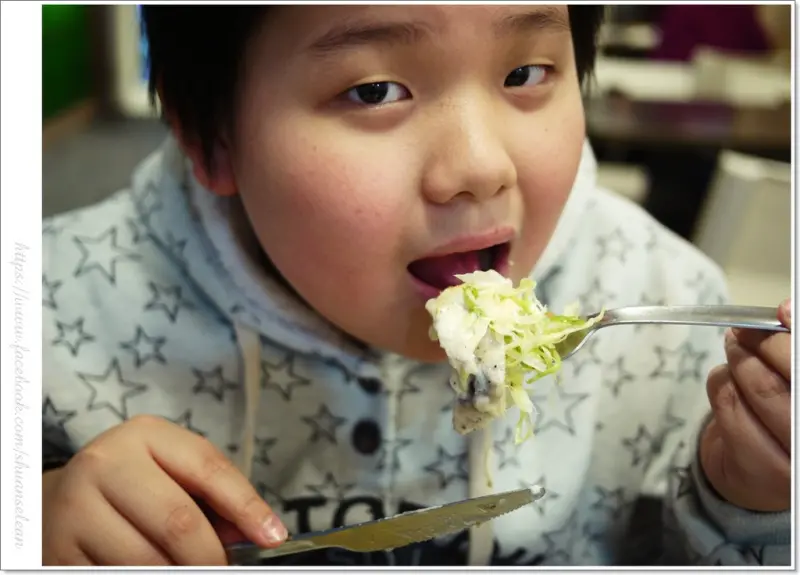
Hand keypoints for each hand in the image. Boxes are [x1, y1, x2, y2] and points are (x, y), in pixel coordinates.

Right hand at [42, 415, 286, 564]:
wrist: (56, 499)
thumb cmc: (133, 485)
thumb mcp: (173, 472)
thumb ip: (215, 497)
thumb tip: (256, 534)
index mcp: (144, 435)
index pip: (208, 468)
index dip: (246, 505)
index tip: (272, 536)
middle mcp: (105, 464)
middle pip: (178, 521)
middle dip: (211, 556)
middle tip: (226, 569)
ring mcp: (74, 509)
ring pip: (146, 561)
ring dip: (178, 573)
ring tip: (188, 568)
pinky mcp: (57, 552)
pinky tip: (153, 571)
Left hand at [700, 299, 791, 511]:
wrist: (764, 473)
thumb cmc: (788, 410)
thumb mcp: (792, 374)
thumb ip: (792, 344)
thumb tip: (785, 308)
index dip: (795, 334)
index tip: (782, 312)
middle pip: (791, 372)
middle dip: (763, 342)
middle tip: (745, 330)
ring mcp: (796, 463)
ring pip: (760, 388)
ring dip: (738, 359)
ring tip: (735, 347)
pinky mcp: (761, 471)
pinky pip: (731, 406)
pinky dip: (722, 382)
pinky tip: (727, 379)